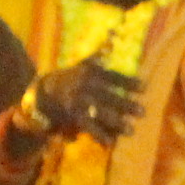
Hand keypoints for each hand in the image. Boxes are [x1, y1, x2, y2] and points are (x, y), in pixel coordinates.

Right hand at [29, 58, 143, 142]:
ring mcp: (77, 101)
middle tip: (143, 112)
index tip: (145, 88)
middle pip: (110, 96)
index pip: (113, 77)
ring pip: (101, 113)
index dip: (129, 83)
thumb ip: (96, 58)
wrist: (39, 94)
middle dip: (127, 105)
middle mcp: (84, 85)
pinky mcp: (70, 116)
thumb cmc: (65, 80)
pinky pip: (88, 127)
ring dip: (117, 122)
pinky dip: (100, 135)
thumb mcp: (79, 65)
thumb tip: (110, 42)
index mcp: (89, 72)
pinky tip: (111, 142)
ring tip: (131, 130)